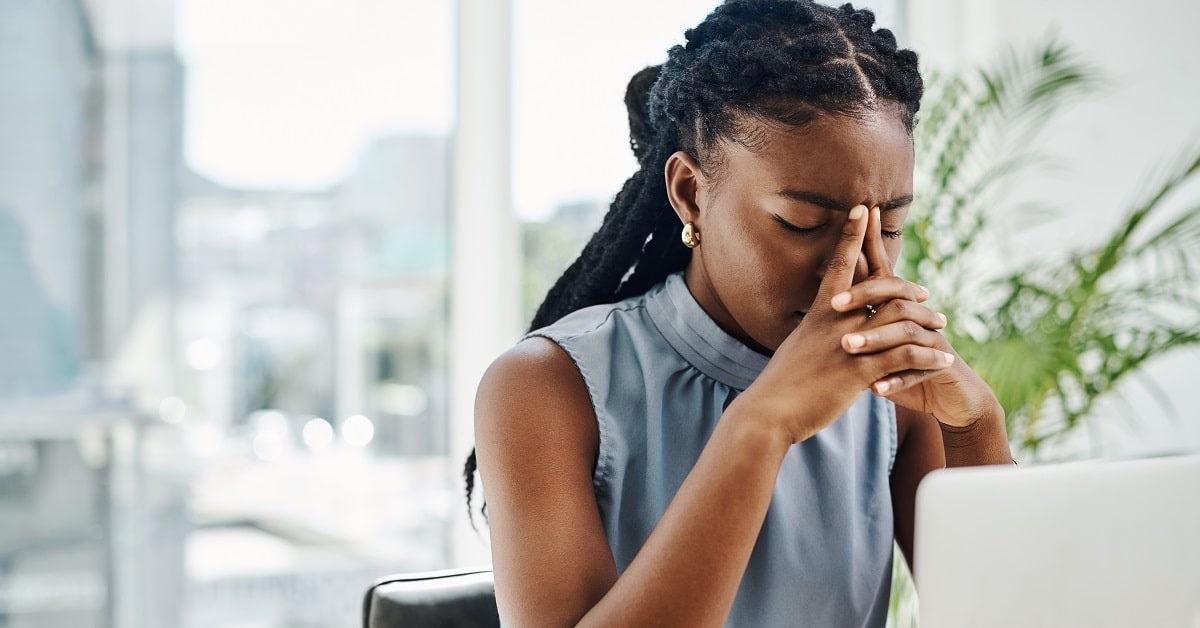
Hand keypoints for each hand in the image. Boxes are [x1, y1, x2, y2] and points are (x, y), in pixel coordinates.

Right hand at [733, 205, 957, 443]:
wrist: (768, 412)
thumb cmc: (779, 385)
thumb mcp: (795, 350)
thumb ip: (813, 337)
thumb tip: (817, 333)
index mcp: (818, 314)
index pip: (839, 264)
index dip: (851, 234)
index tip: (863, 208)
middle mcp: (835, 321)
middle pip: (882, 287)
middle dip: (909, 284)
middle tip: (926, 292)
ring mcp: (849, 344)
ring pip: (901, 319)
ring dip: (927, 320)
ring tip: (943, 326)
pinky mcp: (860, 371)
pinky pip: (905, 357)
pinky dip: (928, 355)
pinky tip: (943, 359)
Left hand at [829, 207, 1000, 427]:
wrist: (949, 396)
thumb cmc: (904, 366)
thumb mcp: (878, 344)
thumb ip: (858, 322)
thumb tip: (824, 299)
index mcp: (897, 308)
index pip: (882, 271)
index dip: (870, 244)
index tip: (858, 217)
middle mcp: (917, 316)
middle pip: (894, 295)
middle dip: (865, 296)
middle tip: (834, 304)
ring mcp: (932, 340)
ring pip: (905, 332)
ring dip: (876, 339)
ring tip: (848, 346)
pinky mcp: (942, 366)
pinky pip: (920, 370)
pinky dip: (896, 380)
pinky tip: (876, 388)